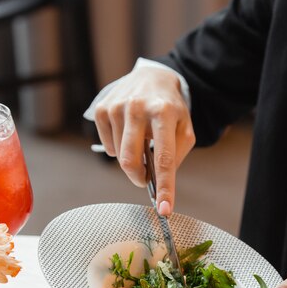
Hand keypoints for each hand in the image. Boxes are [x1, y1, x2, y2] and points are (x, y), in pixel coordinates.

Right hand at [94, 66, 194, 214]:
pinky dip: (118, 149)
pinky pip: (108, 147)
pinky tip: (127, 134)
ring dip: (131, 160)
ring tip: (141, 141)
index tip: (164, 210)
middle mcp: (138, 108)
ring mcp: (117, 107)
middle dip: (139, 178)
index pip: (164, 159)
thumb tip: (158, 182)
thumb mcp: (184, 128)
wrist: (152, 77)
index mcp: (164, 113)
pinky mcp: (101, 109)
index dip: (164, 187)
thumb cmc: (170, 109)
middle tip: (146, 178)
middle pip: (131, 161)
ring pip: (119, 156)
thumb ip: (176, 155)